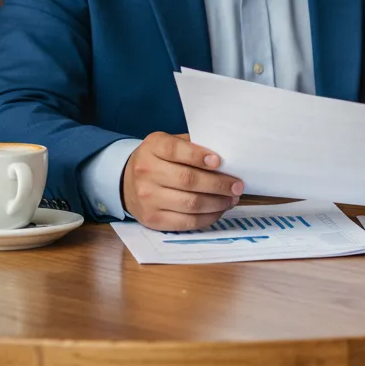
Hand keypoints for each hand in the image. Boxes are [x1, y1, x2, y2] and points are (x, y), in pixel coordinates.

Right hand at [121, 132, 243, 230]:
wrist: (127, 181)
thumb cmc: (160, 159)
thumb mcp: (170, 142)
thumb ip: (193, 145)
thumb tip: (227, 156)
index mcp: (154, 147)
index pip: (176, 151)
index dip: (199, 156)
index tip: (219, 161)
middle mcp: (146, 172)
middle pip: (187, 180)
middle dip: (218, 184)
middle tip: (237, 185)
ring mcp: (147, 198)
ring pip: (189, 204)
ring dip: (217, 203)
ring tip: (232, 199)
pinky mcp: (152, 220)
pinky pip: (186, 222)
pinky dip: (207, 218)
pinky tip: (218, 210)